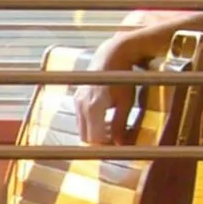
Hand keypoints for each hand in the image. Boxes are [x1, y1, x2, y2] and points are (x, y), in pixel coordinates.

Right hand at [76, 23, 173, 144]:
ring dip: (95, 133)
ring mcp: (76, 103)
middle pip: (86, 136)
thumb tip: (120, 144)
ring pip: (82, 128)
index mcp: (94, 109)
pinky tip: (104, 119)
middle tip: (116, 140)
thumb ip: (121, 124)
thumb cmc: (122, 77)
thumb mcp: (126, 102)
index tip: (118, 147)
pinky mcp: (76, 99)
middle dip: (100, 141)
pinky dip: (91, 124)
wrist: (110, 56)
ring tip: (112, 130)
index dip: (106, 146)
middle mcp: (81, 107)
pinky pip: (81, 119)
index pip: (94, 139)